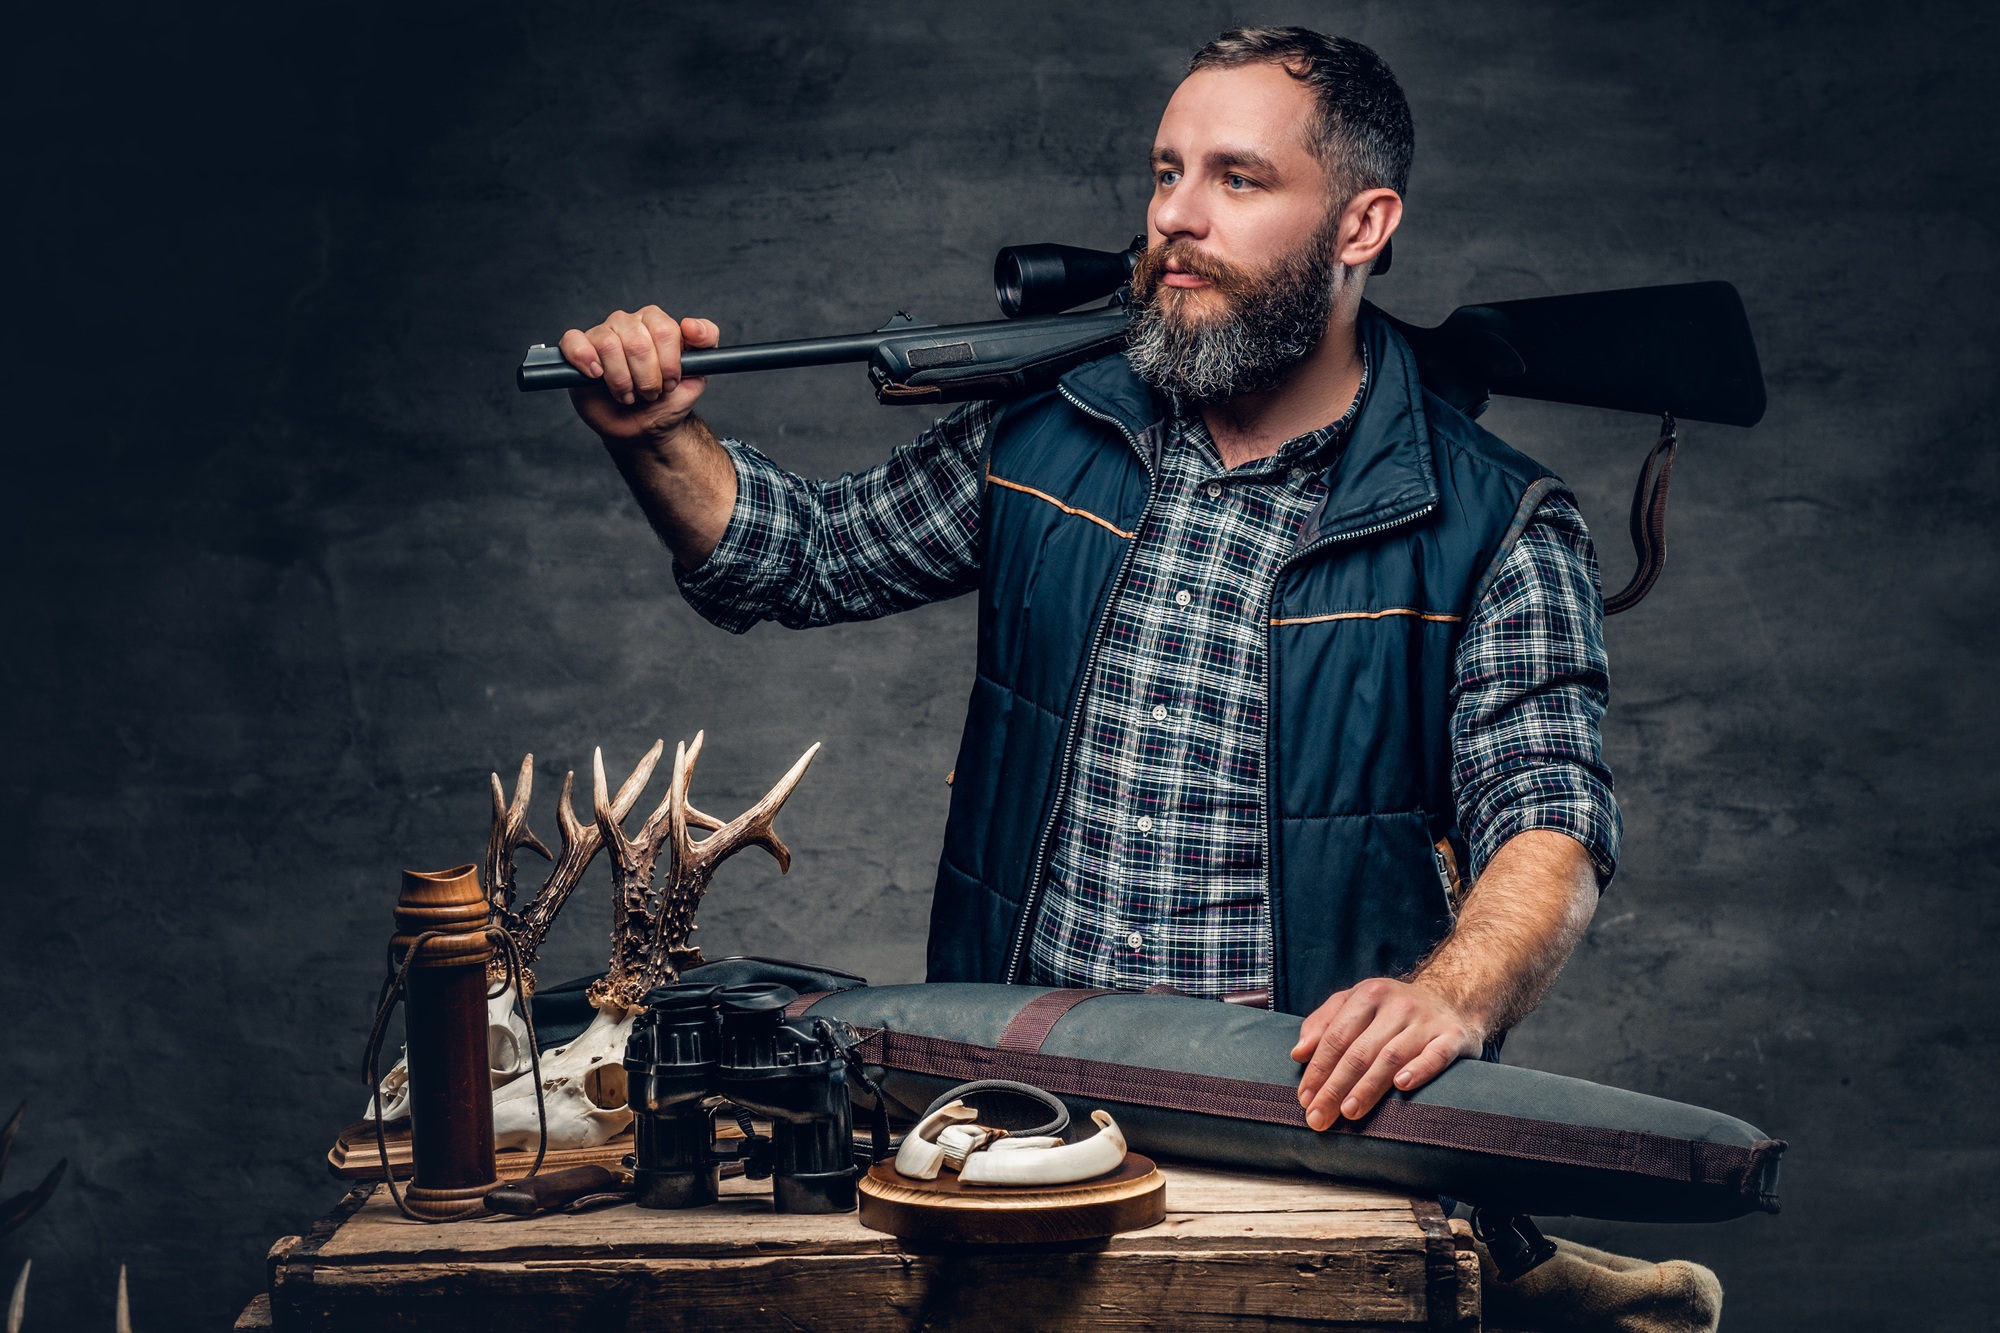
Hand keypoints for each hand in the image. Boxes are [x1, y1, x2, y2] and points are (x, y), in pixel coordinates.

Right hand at [559, 308, 720, 444]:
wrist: (646, 427)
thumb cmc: (669, 399)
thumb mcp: (699, 373)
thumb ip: (706, 342)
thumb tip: (690, 324)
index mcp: (656, 322)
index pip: (664, 329)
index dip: (669, 364)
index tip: (671, 383)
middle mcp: (629, 323)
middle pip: (637, 341)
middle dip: (647, 378)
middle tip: (650, 394)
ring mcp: (602, 334)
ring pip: (609, 345)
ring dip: (621, 380)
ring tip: (627, 395)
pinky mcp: (579, 351)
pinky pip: (574, 342)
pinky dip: (585, 359)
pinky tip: (596, 375)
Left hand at [1290, 978, 1483, 1129]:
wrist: (1453, 999)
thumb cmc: (1392, 1010)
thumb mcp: (1356, 1003)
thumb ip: (1324, 1023)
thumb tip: (1298, 1053)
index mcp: (1369, 995)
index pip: (1336, 1036)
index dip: (1318, 1069)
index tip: (1304, 1098)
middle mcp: (1397, 1005)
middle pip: (1359, 1051)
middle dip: (1335, 1087)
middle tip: (1319, 1116)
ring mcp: (1426, 1020)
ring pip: (1391, 1056)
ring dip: (1367, 1086)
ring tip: (1349, 1111)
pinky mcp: (1453, 1037)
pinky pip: (1435, 1056)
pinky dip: (1418, 1070)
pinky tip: (1401, 1086)